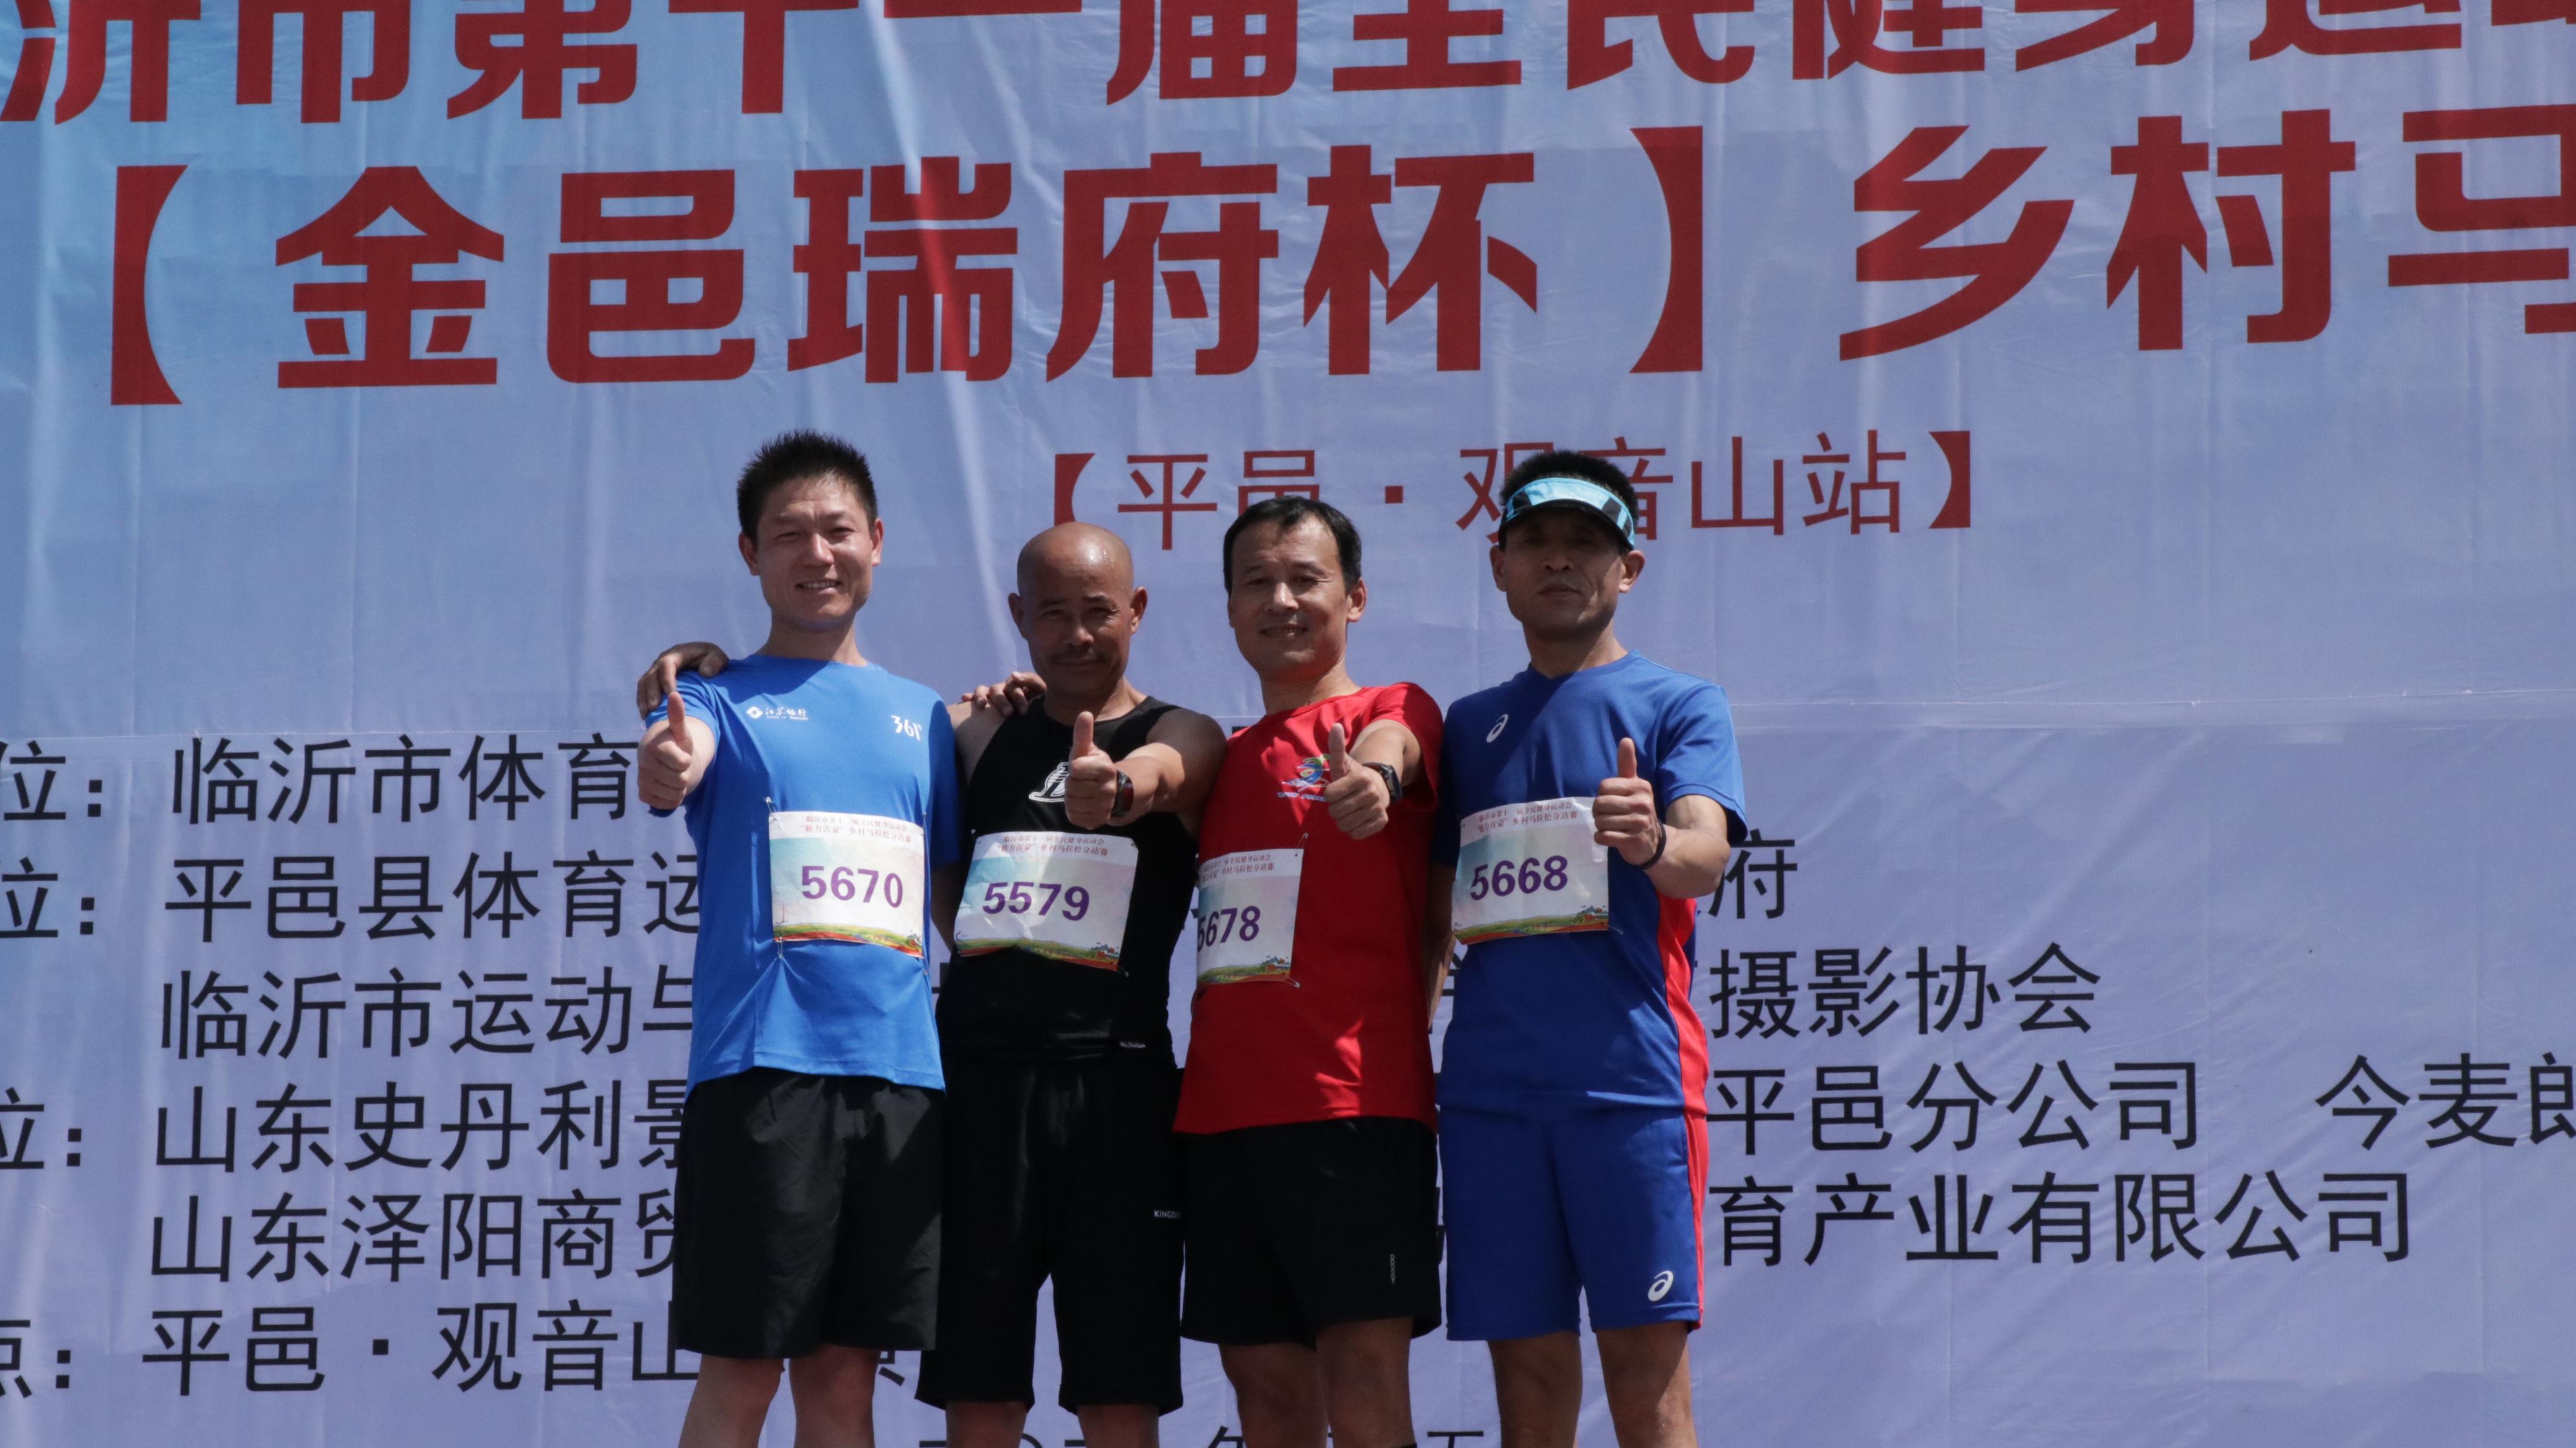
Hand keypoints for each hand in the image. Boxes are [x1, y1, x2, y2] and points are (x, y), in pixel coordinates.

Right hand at [634, 642, 729, 719]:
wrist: (706, 663)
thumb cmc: (713, 661)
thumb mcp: (719, 658)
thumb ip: (715, 662)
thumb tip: (705, 673)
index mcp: (678, 653)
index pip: (667, 664)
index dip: (666, 678)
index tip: (671, 694)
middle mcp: (664, 660)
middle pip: (652, 675)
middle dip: (652, 692)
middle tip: (655, 708)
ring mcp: (657, 670)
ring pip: (644, 683)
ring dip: (644, 699)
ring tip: (646, 715)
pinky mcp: (654, 680)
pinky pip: (643, 690)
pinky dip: (643, 702)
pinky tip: (645, 716)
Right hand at [639, 690, 696, 809]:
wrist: (664, 761)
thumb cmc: (676, 744)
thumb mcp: (681, 732)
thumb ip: (678, 715)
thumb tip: (675, 693)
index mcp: (653, 747)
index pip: (684, 764)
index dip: (686, 760)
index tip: (679, 753)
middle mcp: (644, 764)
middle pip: (680, 780)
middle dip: (683, 774)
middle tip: (676, 766)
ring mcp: (642, 781)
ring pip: (675, 794)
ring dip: (679, 786)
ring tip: (672, 774)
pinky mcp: (643, 796)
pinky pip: (667, 804)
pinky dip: (672, 798)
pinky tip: (666, 785)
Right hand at [959, 670, 1047, 715]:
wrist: (1041, 719)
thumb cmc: (1043, 704)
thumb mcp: (1043, 691)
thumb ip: (1031, 681)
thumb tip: (1013, 674)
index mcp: (1018, 684)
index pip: (1014, 684)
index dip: (1017, 696)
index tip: (1024, 711)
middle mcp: (1004, 688)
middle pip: (997, 689)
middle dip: (1001, 701)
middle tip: (1008, 714)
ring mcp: (994, 695)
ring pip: (984, 691)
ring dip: (980, 696)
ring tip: (980, 705)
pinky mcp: (986, 704)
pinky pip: (975, 698)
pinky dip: (969, 697)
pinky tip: (965, 699)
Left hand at [1062, 711, 1119, 828]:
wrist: (1115, 791)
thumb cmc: (1095, 768)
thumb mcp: (1089, 751)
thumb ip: (1084, 734)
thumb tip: (1084, 713)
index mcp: (1106, 769)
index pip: (1075, 768)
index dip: (1076, 768)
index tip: (1084, 768)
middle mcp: (1108, 789)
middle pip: (1071, 787)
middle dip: (1073, 784)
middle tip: (1083, 782)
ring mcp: (1104, 807)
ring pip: (1071, 803)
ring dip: (1072, 798)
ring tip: (1083, 793)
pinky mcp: (1099, 821)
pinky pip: (1074, 817)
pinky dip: (1074, 812)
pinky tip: (1083, 805)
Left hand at [1321, 722, 1390, 839]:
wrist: (1378, 787)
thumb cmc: (1354, 777)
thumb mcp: (1343, 762)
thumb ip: (1336, 747)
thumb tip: (1336, 726)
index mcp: (1361, 778)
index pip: (1329, 796)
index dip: (1330, 794)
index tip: (1339, 789)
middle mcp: (1372, 793)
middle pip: (1335, 812)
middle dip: (1336, 808)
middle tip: (1345, 800)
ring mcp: (1378, 808)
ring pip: (1344, 825)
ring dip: (1343, 820)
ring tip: (1351, 810)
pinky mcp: (1381, 822)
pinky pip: (1356, 834)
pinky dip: (1354, 829)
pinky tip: (1359, 818)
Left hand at [1592, 737, 1661, 866]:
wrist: (1653, 842)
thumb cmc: (1637, 809)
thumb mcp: (1634, 786)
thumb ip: (1628, 764)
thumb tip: (1626, 739)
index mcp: (1641, 787)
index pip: (1603, 787)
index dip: (1602, 796)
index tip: (1612, 802)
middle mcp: (1643, 803)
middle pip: (1600, 804)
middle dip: (1598, 813)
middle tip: (1609, 817)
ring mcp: (1639, 823)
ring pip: (1600, 822)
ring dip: (1600, 826)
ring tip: (1612, 827)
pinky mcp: (1633, 841)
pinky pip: (1603, 837)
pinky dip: (1601, 838)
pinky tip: (1610, 837)